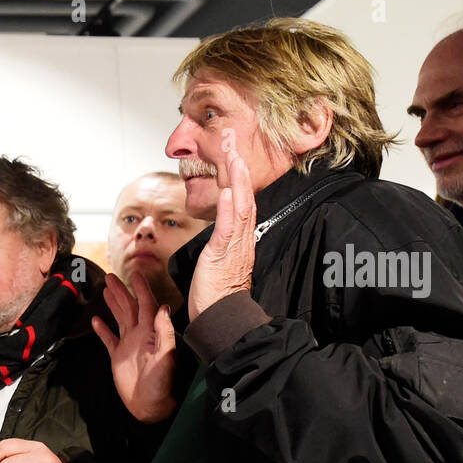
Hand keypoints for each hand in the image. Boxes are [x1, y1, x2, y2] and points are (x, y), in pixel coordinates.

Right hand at [92, 270, 177, 421]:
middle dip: (121, 291)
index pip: (146, 304)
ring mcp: (128, 345)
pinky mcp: (118, 357)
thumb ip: (164, 332)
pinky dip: (102, 330)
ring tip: (105, 290)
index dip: (141, 289)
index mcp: (151, 332)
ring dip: (113, 304)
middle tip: (110, 277)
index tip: (135, 274)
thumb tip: (163, 307)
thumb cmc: (161, 383)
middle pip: (130, 307)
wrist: (149, 406)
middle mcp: (140, 335)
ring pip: (119, 318)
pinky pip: (109, 339)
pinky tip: (95, 320)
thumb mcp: (165, 357)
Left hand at [190, 146, 256, 319]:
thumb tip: (220, 232)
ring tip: (235, 158)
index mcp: (241, 241)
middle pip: (245, 199)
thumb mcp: (220, 262)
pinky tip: (227, 191)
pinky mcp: (223, 254)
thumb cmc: (217, 294)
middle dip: (240, 172)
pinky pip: (228, 227)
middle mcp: (243, 240)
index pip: (242, 205)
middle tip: (236, 146)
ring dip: (237, 182)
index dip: (241, 182)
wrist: (221, 316)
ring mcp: (235, 246)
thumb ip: (223, 244)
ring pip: (240, 207)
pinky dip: (228, 208)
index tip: (237, 160)